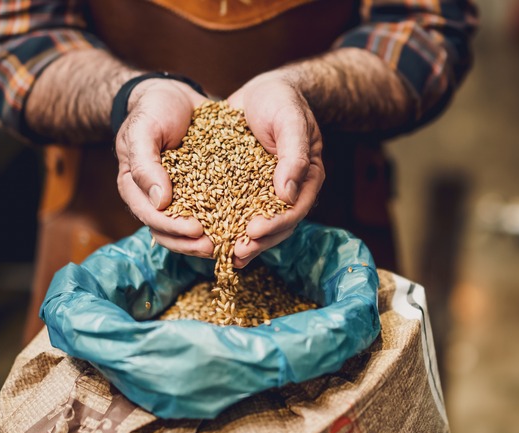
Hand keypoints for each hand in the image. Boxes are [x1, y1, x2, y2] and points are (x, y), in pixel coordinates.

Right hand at [115, 79, 214, 256]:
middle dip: (192, 243)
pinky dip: (223, 221)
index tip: (197, 230)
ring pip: (189, 229)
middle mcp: (156, 198)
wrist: (172, 94)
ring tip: (230, 243)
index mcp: (136, 188)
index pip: (152, 218)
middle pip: (170, 232)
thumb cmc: (152, 110)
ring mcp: (178, 196)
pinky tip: (241, 225)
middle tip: (216, 247)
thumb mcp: (143, 131)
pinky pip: (210, 210)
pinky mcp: (199, 189)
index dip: (173, 228)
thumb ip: (145, 164)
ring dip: (208, 239)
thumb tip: (160, 201)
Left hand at [227, 70, 324, 267]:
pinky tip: (211, 236)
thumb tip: (288, 194)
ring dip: (243, 241)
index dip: (275, 225)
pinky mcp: (247, 187)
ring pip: (259, 223)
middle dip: (258, 242)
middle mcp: (290, 189)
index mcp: (307, 177)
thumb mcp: (290, 120)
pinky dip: (228, 224)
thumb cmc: (282, 100)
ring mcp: (268, 191)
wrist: (263, 90)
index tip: (252, 232)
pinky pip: (239, 210)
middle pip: (278, 225)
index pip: (294, 210)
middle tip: (235, 254)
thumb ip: (293, 154)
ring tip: (225, 256)